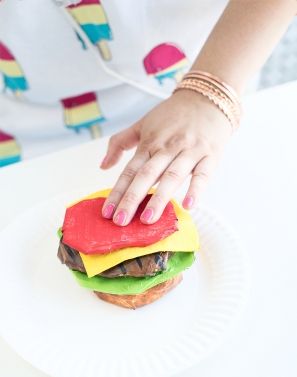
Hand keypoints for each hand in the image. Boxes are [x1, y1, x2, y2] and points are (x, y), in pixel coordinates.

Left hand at [100, 89, 231, 225]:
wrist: (209, 96)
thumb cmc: (174, 114)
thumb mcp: (143, 124)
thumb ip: (120, 142)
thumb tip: (103, 165)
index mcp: (149, 143)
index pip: (129, 171)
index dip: (117, 192)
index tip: (107, 212)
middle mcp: (167, 148)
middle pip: (146, 176)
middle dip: (132, 200)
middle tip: (120, 221)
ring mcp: (189, 151)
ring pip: (171, 177)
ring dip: (159, 199)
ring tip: (147, 220)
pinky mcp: (210, 155)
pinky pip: (202, 174)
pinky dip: (196, 189)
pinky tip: (187, 205)